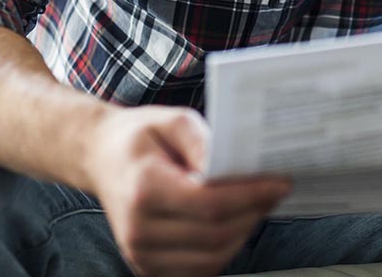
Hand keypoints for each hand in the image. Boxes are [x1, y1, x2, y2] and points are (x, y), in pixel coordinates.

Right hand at [85, 104, 291, 276]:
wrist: (101, 158)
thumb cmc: (139, 137)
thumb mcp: (171, 120)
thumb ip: (202, 141)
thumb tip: (231, 166)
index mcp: (144, 188)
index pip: (209, 203)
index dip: (250, 196)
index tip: (280, 182)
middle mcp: (139, 229)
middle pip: (215, 234)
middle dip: (254, 213)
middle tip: (275, 191)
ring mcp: (141, 253)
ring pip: (212, 259)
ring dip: (243, 233)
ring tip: (257, 206)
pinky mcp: (147, 267)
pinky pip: (199, 269)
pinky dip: (224, 250)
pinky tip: (233, 223)